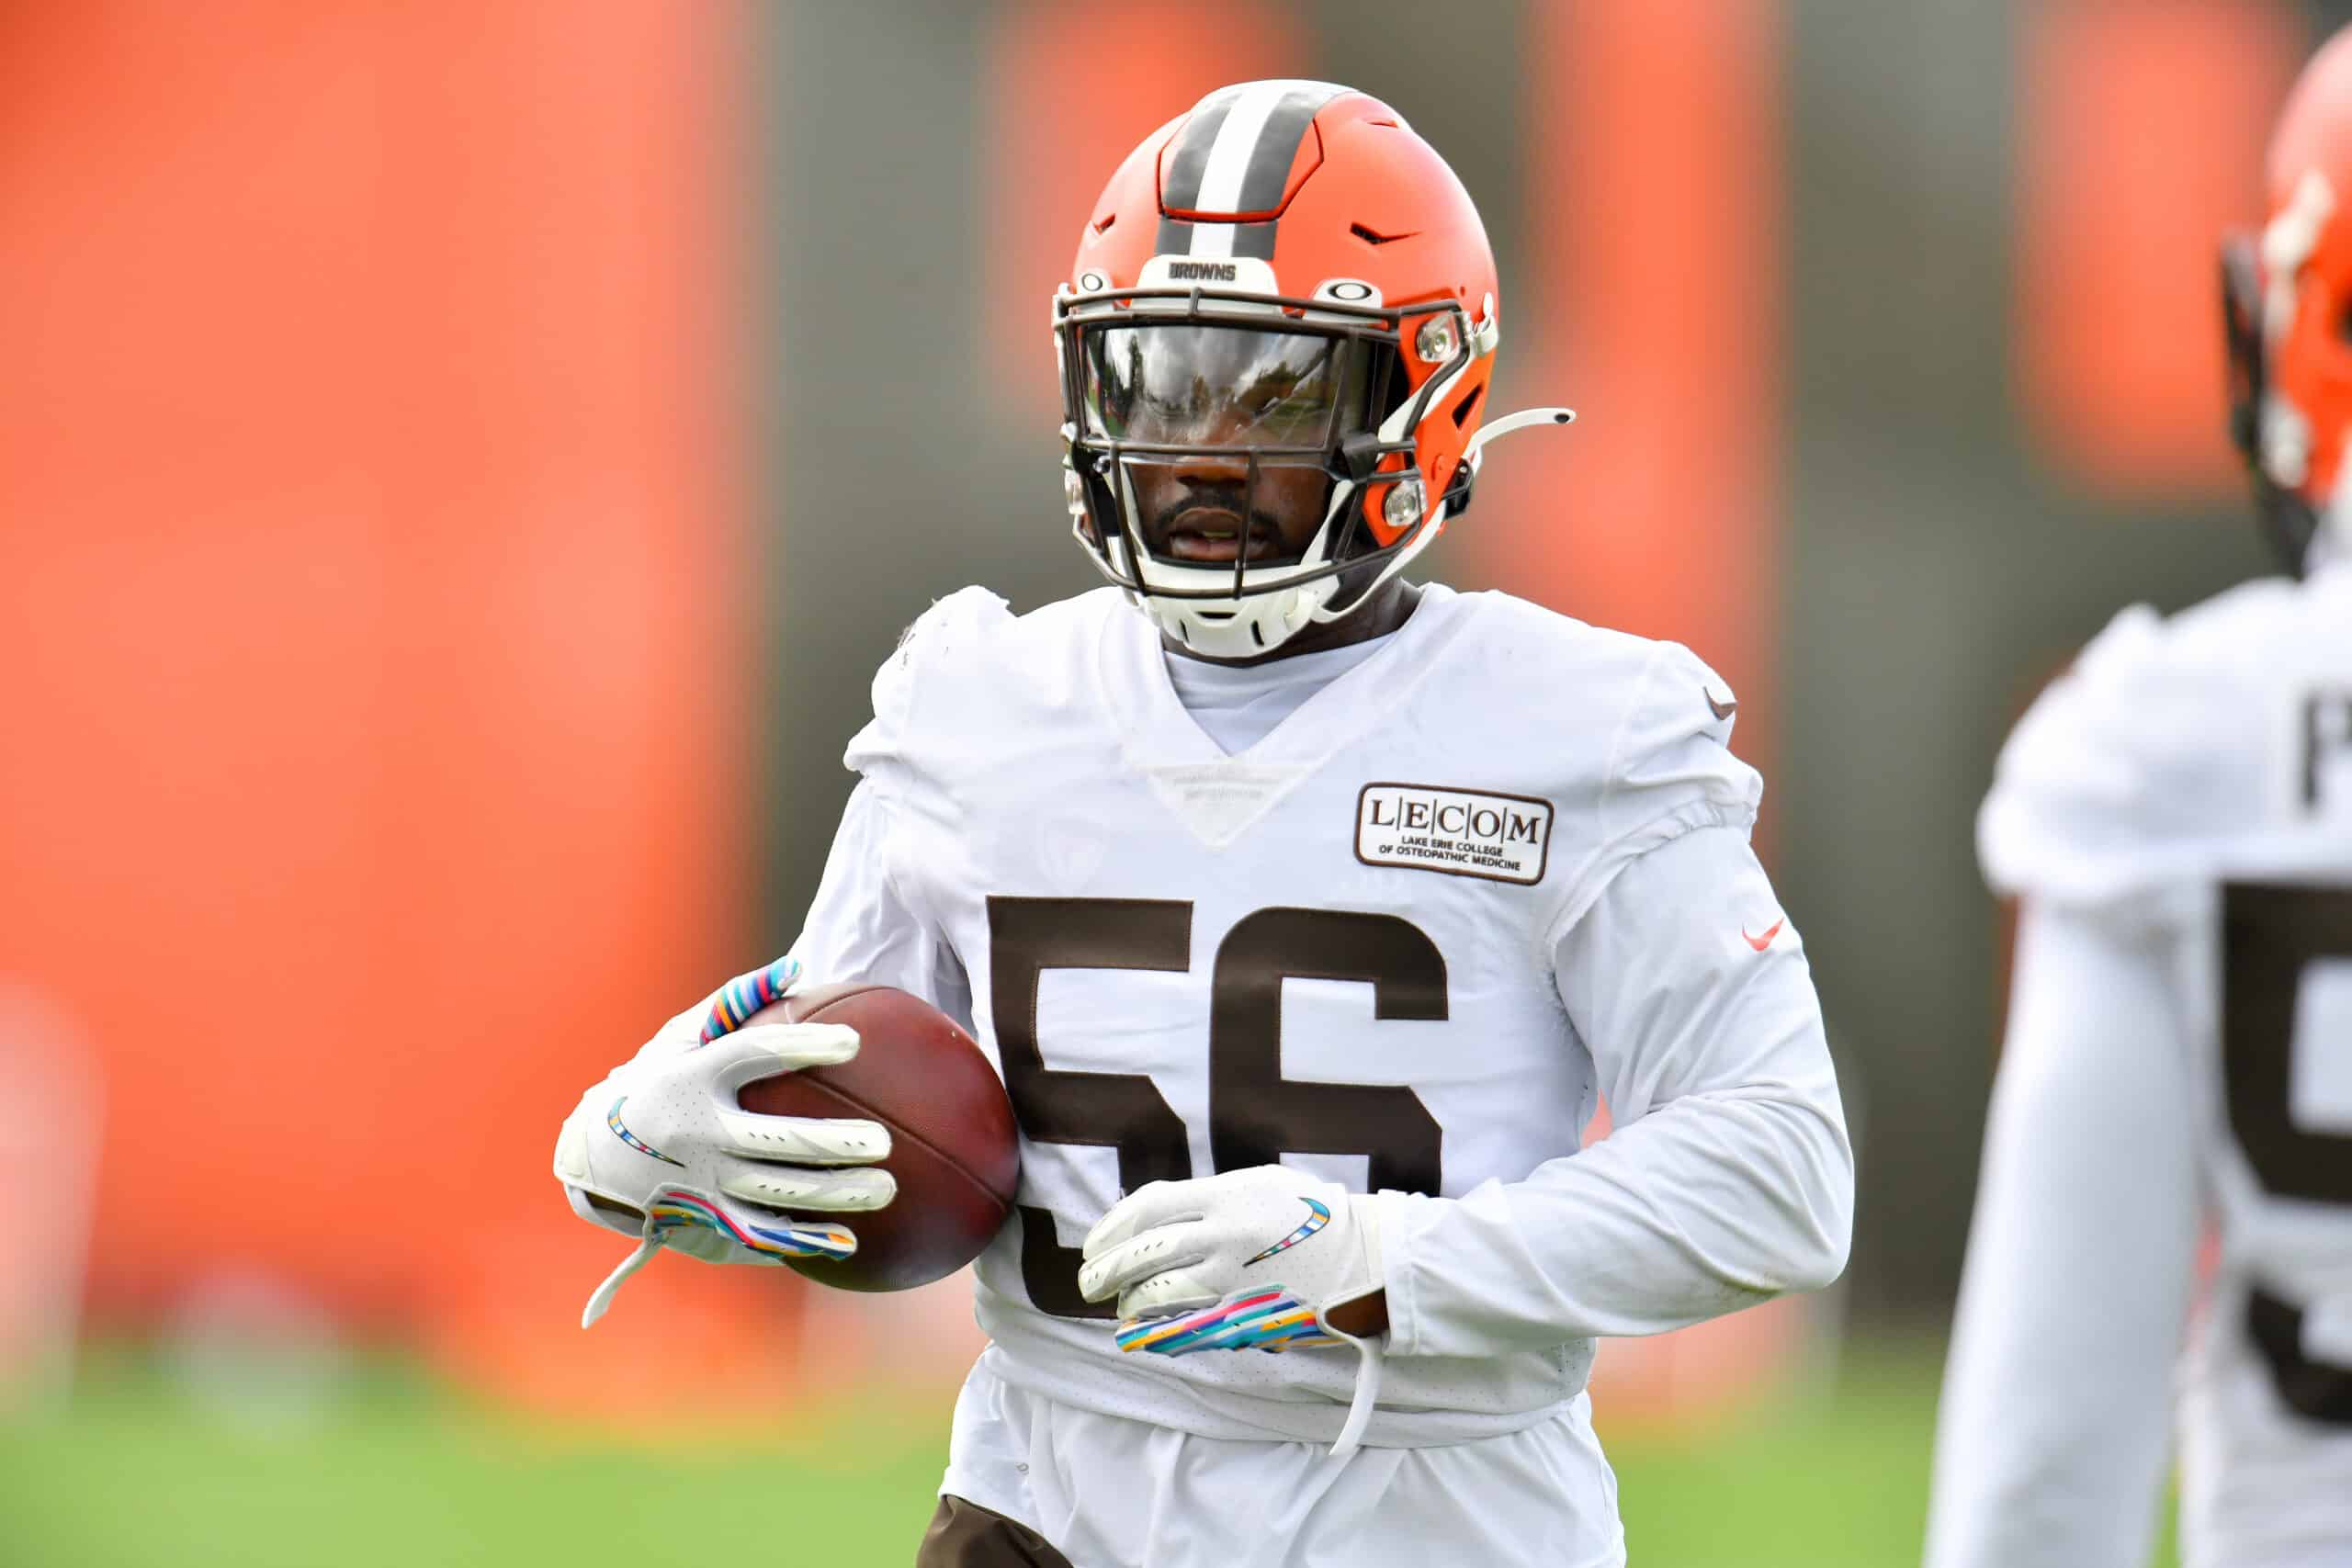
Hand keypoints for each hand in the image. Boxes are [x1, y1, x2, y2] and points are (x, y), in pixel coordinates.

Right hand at [553, 957, 894, 1323]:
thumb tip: (799, 967)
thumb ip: (738, 1000)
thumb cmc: (656, 1080)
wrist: (591, 1156)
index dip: (803, 1046)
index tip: (854, 1042)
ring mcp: (696, 1186)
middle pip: (773, 1142)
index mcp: (688, 1078)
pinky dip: (803, 1241)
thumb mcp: (682, 1036)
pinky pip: (758, 1236)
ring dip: (834, 1195)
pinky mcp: (699, 1224)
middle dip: (831, 1144)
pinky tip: (849, 1241)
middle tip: (883, 1142)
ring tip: (888, 1187)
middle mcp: (692, 1135)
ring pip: (775, 1195)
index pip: (752, 1055)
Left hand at [1078, 1165, 1382, 1355]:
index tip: (1093, 1241)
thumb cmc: (1315, 1214)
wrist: (1370, 1257)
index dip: (1111, 1226)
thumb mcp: (1262, 1183)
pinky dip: (1158, 1333)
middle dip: (1105, 1270)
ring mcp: (1235, 1280)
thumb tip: (1158, 1211)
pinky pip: (1188, 1328)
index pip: (1148, 1207)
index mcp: (1226, 1195)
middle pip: (1143, 1253)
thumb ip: (1211, 1195)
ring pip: (1159, 1294)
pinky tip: (1143, 1334)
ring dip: (1130, 1303)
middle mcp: (1224, 1236)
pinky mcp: (1249, 1317)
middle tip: (1088, 1281)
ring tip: (1121, 1307)